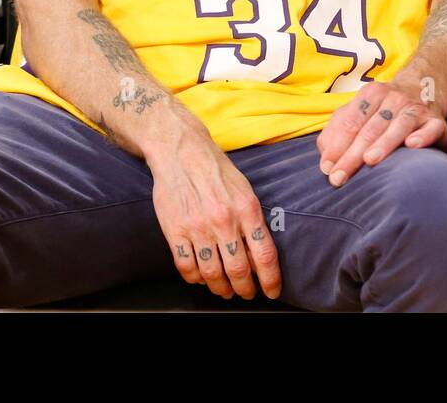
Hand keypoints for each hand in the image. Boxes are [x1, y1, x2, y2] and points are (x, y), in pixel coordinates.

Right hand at [148, 123, 280, 300]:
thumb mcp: (244, 190)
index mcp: (247, 209)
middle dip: (245, 289)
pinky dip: (195, 278)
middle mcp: (224, 221)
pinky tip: (200, 278)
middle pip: (238, 270)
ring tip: (224, 291)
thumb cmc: (216, 170)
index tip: (272, 292)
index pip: (264, 255)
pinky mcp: (174, 231)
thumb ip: (252, 220)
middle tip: (246, 294)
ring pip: (212, 273)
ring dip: (220, 288)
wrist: (181, 151)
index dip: (270, 279)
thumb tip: (259, 252)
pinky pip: (186, 266)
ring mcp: (198, 228)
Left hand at [316, 80, 446, 186]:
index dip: (337, 145)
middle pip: (370, 128)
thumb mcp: (357, 111)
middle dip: (353, 154)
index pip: (351, 121)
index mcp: (371, 94)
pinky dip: (422, 136)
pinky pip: (430, 128)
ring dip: (384, 143)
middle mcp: (394, 98)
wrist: (423, 90)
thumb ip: (337, 131)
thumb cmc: (382, 110)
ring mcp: (416, 109)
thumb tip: (326, 160)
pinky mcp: (436, 122)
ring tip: (370, 160)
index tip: (327, 168)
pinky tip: (412, 145)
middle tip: (340, 177)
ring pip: (398, 126)